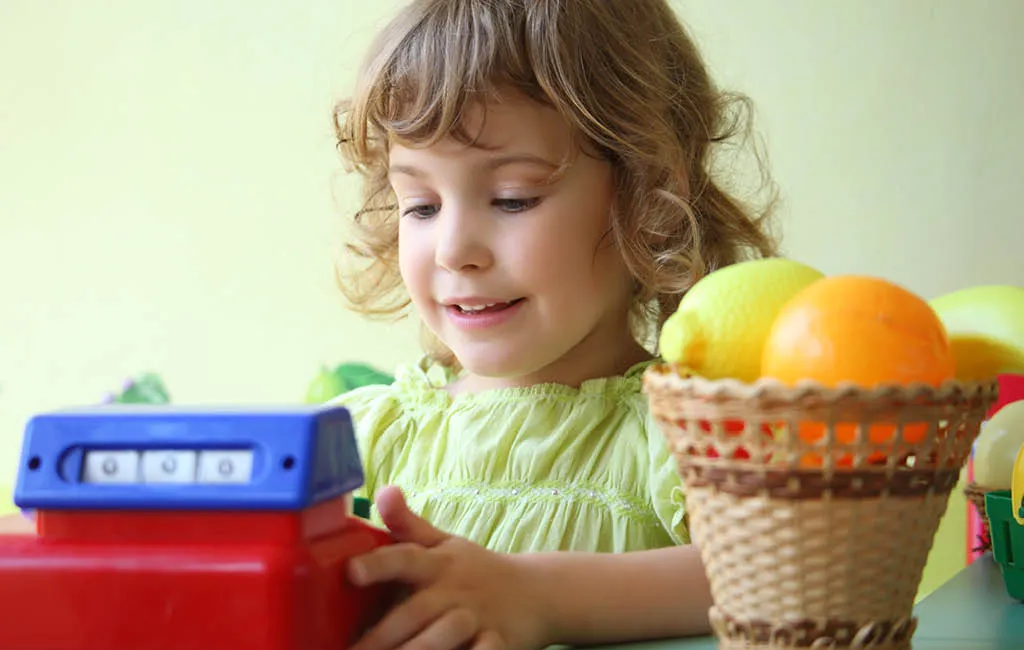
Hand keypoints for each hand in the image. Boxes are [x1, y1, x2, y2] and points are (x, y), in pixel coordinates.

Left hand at [348, 485, 547, 649]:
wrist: (538, 592)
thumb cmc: (477, 570)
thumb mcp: (446, 544)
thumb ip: (409, 525)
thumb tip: (384, 490)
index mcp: (437, 564)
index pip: (405, 558)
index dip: (378, 563)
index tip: (352, 571)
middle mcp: (454, 590)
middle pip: (416, 610)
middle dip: (382, 634)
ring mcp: (477, 618)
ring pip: (444, 635)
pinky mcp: (497, 643)